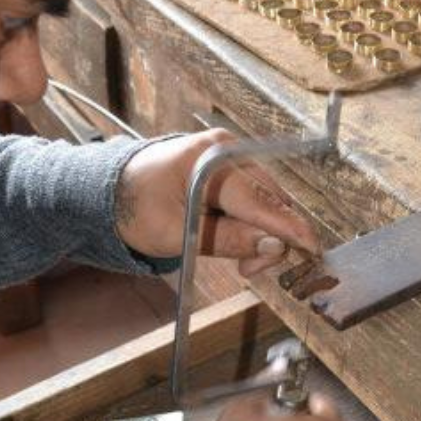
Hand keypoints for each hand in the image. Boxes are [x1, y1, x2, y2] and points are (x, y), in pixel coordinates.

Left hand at [114, 130, 320, 275]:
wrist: (107, 191)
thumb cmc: (134, 209)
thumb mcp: (175, 233)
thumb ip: (227, 239)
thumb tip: (274, 247)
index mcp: (210, 159)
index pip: (258, 199)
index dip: (288, 227)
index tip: (312, 248)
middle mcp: (226, 149)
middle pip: (268, 198)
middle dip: (269, 238)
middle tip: (249, 270)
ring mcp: (228, 154)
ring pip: (265, 199)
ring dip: (261, 232)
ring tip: (242, 260)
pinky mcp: (227, 165)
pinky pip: (253, 195)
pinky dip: (252, 221)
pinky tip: (239, 239)